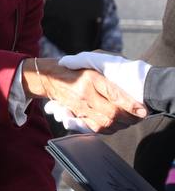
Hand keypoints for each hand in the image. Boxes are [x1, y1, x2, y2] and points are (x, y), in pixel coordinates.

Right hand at [22, 59, 146, 132]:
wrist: (48, 77)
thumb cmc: (73, 67)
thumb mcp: (90, 61)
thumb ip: (108, 65)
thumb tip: (127, 76)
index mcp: (90, 77)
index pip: (113, 94)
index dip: (130, 104)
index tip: (142, 110)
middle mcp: (85, 93)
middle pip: (111, 112)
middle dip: (129, 118)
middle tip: (138, 116)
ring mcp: (79, 106)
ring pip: (105, 123)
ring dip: (120, 125)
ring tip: (129, 121)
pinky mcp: (75, 114)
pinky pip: (94, 128)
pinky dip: (108, 129)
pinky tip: (114, 124)